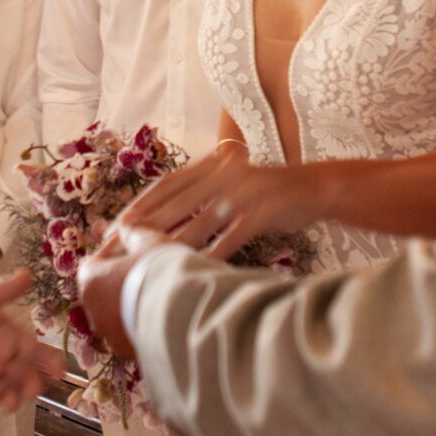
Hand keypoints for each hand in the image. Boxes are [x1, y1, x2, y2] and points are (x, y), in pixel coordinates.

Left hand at [0, 271, 66, 414]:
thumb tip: (28, 275)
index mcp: (5, 335)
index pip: (33, 350)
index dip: (48, 360)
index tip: (58, 369)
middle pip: (24, 376)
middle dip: (31, 384)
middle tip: (32, 389)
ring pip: (6, 394)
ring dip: (12, 400)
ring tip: (9, 402)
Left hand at [77, 225, 172, 358]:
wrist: (179, 313)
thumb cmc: (157, 271)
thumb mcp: (148, 242)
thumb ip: (133, 232)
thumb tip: (126, 224)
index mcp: (90, 282)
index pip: (94, 262)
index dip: (113, 251)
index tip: (131, 245)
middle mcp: (93, 313)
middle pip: (105, 291)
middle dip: (122, 279)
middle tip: (146, 268)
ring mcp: (111, 336)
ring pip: (119, 315)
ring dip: (133, 303)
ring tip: (159, 290)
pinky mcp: (131, 353)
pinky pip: (134, 333)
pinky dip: (144, 322)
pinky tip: (165, 311)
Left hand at [122, 142, 316, 260]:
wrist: (315, 188)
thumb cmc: (268, 194)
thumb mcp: (232, 185)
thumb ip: (202, 196)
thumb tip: (164, 221)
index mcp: (213, 165)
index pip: (168, 183)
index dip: (143, 204)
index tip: (120, 226)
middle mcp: (225, 173)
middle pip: (178, 201)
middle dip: (149, 226)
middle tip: (125, 248)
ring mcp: (245, 190)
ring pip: (202, 219)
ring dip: (175, 242)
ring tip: (152, 263)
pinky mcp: (264, 209)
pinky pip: (233, 234)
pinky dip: (215, 252)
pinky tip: (199, 269)